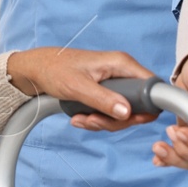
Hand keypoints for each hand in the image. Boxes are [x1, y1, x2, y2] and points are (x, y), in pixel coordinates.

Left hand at [4, 47, 160, 128]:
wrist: (36, 70)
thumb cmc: (53, 69)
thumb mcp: (77, 86)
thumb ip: (103, 100)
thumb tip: (127, 113)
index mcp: (121, 64)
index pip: (152, 86)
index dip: (148, 106)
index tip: (130, 119)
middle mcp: (121, 73)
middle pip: (138, 106)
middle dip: (116, 120)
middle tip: (94, 121)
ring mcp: (114, 84)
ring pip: (123, 113)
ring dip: (102, 122)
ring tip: (81, 119)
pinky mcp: (105, 93)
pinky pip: (110, 113)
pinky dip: (95, 120)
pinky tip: (78, 118)